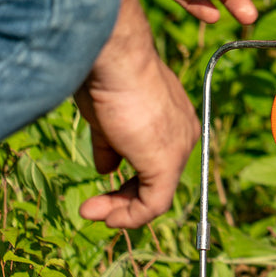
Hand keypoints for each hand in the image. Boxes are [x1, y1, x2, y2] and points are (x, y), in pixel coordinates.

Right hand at [76, 0, 200, 227]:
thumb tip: (106, 169)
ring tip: (91, 212)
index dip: (128, 179)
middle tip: (91, 208)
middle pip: (158, 179)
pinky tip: (109, 218)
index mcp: (174, 117)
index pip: (155, 157)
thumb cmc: (106, 76)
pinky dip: (131, 217)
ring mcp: (179, 148)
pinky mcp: (166, 162)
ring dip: (122, 210)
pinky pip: (154, 204)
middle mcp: (184, 133)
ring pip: (156, 194)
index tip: (101, 186)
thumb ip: (110, 143)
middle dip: (123, 198)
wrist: (114, 58)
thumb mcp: (106, 115)